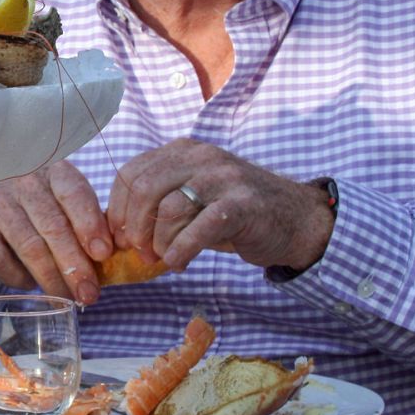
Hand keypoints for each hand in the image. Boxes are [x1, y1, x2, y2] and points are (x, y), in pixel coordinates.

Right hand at [0, 161, 111, 303]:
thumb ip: (83, 222)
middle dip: (75, 263)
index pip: (73, 192)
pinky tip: (32, 285)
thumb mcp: (56, 204)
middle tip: (89, 293)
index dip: (90, 223)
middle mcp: (20, 182)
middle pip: (53, 225)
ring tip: (67, 298)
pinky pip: (1, 260)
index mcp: (50, 171)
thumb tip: (115, 259)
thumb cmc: (28, 212)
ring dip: (52, 278)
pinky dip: (21, 278)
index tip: (104, 253)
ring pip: (29, 246)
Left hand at [106, 139, 334, 272]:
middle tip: (140, 253)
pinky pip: (199, 228)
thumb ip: (159, 203)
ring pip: (169, 209)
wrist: (296, 218)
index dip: (117, 208)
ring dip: (158, 242)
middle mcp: (201, 157)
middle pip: (144, 188)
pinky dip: (181, 250)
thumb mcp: (193, 197)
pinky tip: (179, 263)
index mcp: (182, 151)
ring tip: (163, 258)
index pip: (131, 172)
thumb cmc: (236, 213)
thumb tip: (119, 233)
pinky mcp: (242, 204)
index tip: (119, 236)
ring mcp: (223, 178)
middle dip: (133, 227)